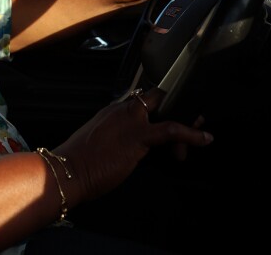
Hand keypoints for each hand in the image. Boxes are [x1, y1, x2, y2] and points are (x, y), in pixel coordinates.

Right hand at [54, 87, 212, 205]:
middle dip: (178, 105)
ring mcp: (129, 121)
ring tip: (199, 133)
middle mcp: (121, 110)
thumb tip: (130, 149)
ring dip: (186, 121)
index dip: (161, 106)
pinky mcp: (137, 136)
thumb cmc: (78, 164)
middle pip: (158, 98)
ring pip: (168, 109)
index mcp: (112, 111)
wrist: (67, 171)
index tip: (172, 113)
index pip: (142, 101)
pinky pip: (171, 130)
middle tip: (193, 118)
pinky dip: (191, 134)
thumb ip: (116, 140)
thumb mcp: (98, 145)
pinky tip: (204, 139)